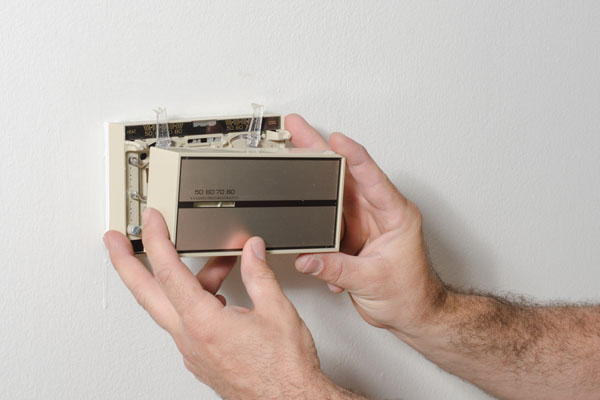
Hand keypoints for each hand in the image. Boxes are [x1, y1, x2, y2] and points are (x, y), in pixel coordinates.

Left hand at [104, 208, 351, 398]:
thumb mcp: (277, 311)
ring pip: (171, 307)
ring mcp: (192, 351)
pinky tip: (218, 294)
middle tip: (115, 242)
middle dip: (126, 264)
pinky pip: (185, 322)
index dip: (156, 241)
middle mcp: (191, 338)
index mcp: (205, 323)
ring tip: (217, 264)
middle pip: (146, 294)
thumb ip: (260, 274)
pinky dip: (194, 301)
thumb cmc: (283, 368)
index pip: (169, 273)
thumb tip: (251, 250)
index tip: (151, 221)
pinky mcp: (200, 358)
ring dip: (182, 280)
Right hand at [288, 114, 445, 338]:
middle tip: (297, 129)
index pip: (372, 177)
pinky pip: (326, 221)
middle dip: (319, 150)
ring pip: (332, 193)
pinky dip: (312, 220)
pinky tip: (299, 205)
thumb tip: (308, 258)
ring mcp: (363, 222)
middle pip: (346, 175)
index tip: (335, 138)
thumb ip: (336, 269)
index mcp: (395, 214)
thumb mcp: (371, 281)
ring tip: (290, 157)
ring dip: (311, 180)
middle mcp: (379, 212)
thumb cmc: (411, 294)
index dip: (353, 155)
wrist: (414, 313)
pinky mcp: (351, 235)